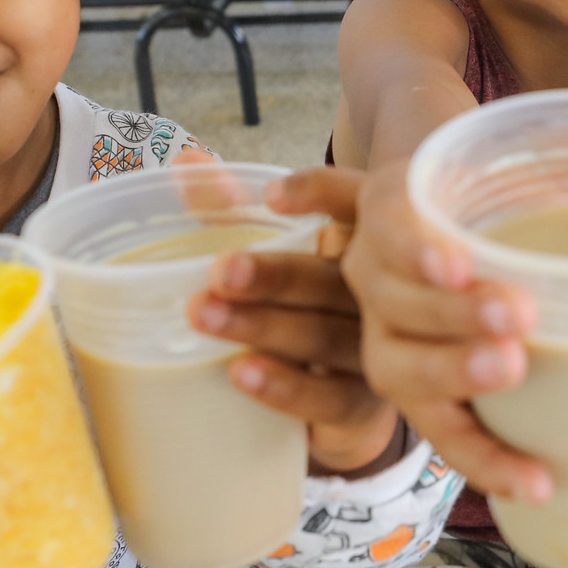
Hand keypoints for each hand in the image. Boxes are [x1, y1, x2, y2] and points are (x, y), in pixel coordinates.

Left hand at [188, 167, 399, 475]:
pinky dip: (286, 385)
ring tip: (204, 316)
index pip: (356, 207)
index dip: (322, 195)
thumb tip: (184, 160)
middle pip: (331, 279)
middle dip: (274, 275)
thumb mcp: (277, 251)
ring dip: (264, 327)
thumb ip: (232, 209)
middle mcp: (383, 292)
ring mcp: (379, 352)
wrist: (347, 397)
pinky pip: (330, 398)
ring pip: (324, 337)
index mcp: (365, 240)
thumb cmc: (308, 304)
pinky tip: (242, 373)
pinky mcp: (365, 406)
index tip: (272, 195)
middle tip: (220, 271)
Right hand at [340, 79, 567, 503]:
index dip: (416, 244)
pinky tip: (538, 480)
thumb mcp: (557, 155)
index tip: (459, 259)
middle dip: (454, 317)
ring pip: (404, 369)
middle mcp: (379, 273)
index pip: (389, 220)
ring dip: (456, 380)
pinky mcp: (423, 392)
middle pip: (396, 302)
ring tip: (518, 375)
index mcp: (401, 203)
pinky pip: (442, 434)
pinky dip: (485, 460)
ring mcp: (393, 338)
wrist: (457, 224)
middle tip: (521, 321)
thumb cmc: (509, 187)